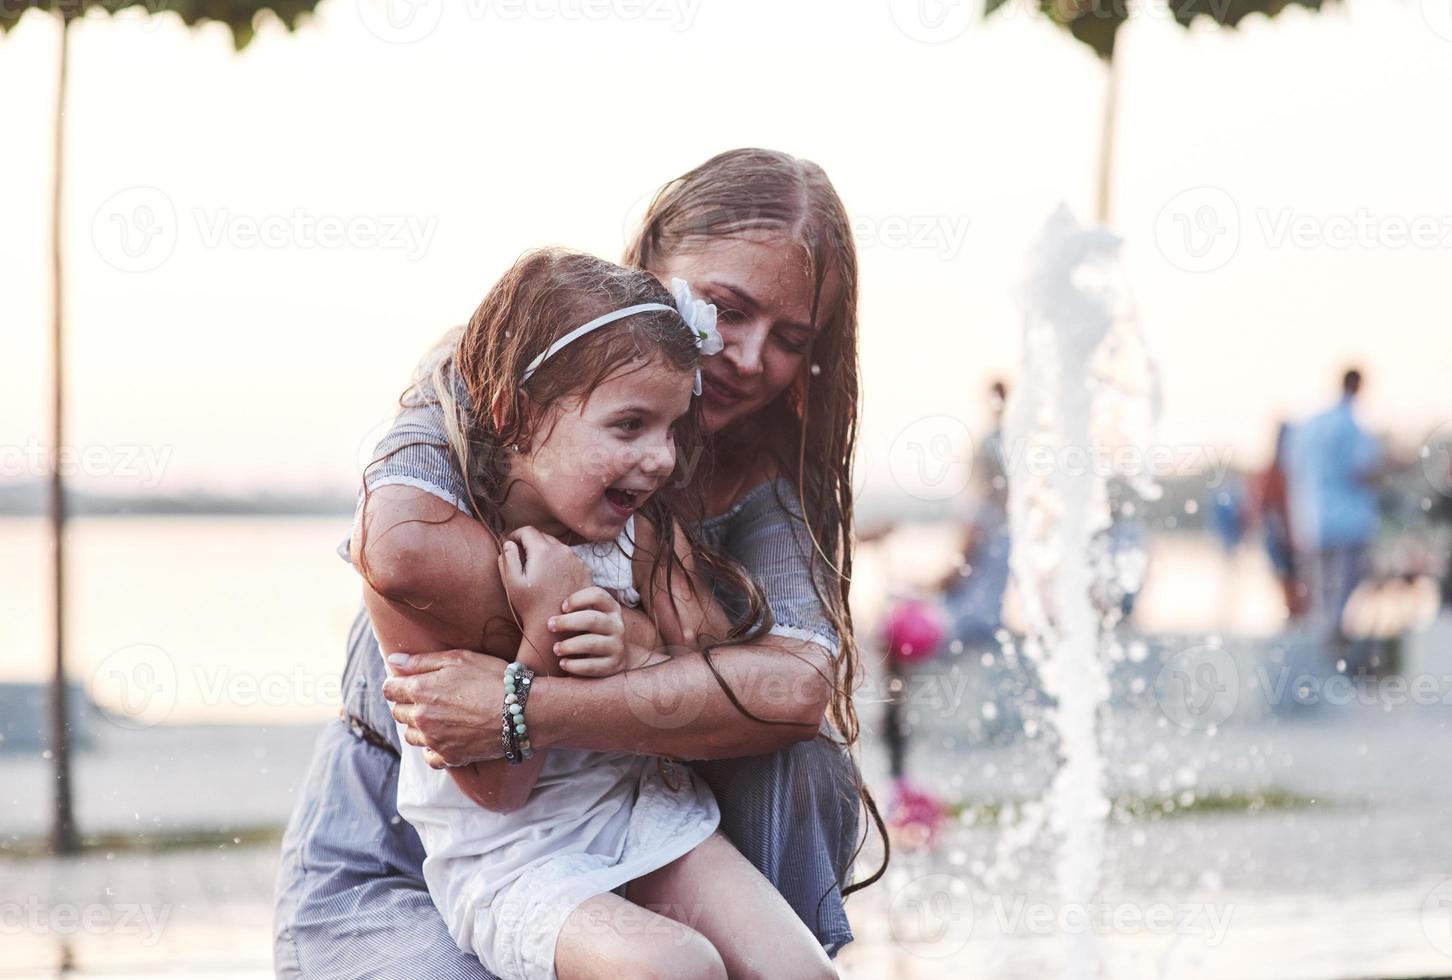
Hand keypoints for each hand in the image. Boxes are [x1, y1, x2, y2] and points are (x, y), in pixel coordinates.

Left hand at [382, 649, 508, 767]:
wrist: (521, 711)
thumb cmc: (492, 678)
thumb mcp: (459, 659)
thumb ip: (421, 661)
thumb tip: (393, 660)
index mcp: (420, 690)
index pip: (389, 689)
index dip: (398, 683)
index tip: (411, 682)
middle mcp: (421, 718)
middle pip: (398, 712)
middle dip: (408, 703)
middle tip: (431, 697)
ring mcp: (434, 740)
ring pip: (410, 735)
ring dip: (418, 726)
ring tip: (440, 716)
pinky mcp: (449, 757)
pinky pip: (429, 756)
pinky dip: (432, 748)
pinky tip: (446, 737)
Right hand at [499, 526, 592, 625]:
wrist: (556, 625)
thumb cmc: (530, 605)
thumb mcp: (512, 582)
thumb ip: (508, 557)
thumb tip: (509, 543)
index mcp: (543, 550)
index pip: (527, 530)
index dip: (516, 534)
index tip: (510, 543)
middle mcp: (563, 550)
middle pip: (543, 537)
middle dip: (531, 543)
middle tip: (521, 557)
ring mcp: (576, 559)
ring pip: (557, 547)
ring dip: (547, 552)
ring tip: (538, 569)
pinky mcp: (585, 570)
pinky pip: (570, 558)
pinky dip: (560, 562)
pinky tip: (553, 577)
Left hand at [548, 586, 635, 677]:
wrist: (614, 659)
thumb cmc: (590, 632)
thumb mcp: (588, 616)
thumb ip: (573, 607)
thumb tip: (535, 591)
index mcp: (611, 609)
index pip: (598, 595)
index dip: (578, 598)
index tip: (562, 607)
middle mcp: (617, 626)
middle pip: (593, 619)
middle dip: (567, 622)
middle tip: (550, 626)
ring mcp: (617, 646)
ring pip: (591, 644)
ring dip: (569, 645)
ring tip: (555, 648)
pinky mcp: (613, 666)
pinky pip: (592, 666)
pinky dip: (575, 665)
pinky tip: (563, 663)